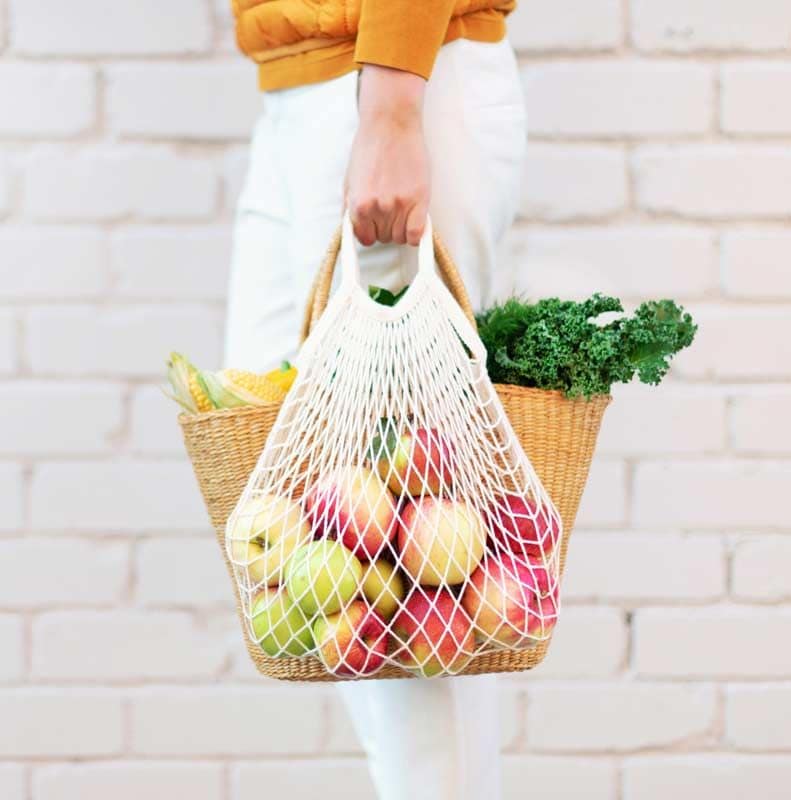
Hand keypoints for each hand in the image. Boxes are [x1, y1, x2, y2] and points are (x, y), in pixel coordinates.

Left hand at [344, 65, 429, 245]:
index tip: (375, 226)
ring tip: (401, 208)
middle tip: (390, 209)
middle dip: (386, 227)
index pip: (364, 239)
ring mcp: (399, 205)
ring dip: (402, 228)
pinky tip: (414, 221)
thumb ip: (349, 209)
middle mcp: (378, 208)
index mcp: (358, 205)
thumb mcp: (350, 181)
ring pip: (400, 237)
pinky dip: (416, 234)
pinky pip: (417, 234)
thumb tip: (352, 232)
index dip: (371, 233)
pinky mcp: (419, 200)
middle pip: (384, 238)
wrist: (390, 124)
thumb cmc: (369, 149)